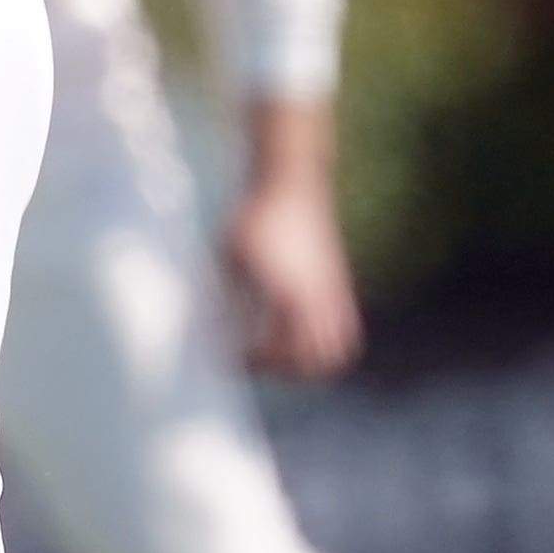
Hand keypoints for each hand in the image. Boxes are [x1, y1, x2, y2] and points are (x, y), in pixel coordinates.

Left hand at [220, 98, 363, 381]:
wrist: (292, 181)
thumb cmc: (255, 217)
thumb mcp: (229, 258)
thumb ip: (223, 300)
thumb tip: (212, 337)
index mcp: (290, 295)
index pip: (282, 351)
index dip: (257, 363)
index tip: (231, 359)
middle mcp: (318, 298)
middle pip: (319, 359)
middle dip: (290, 371)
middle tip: (259, 362)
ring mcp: (333, 290)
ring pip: (339, 346)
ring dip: (312, 360)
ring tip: (280, 353)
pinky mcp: (337, 282)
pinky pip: (341, 326)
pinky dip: (323, 340)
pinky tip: (292, 328)